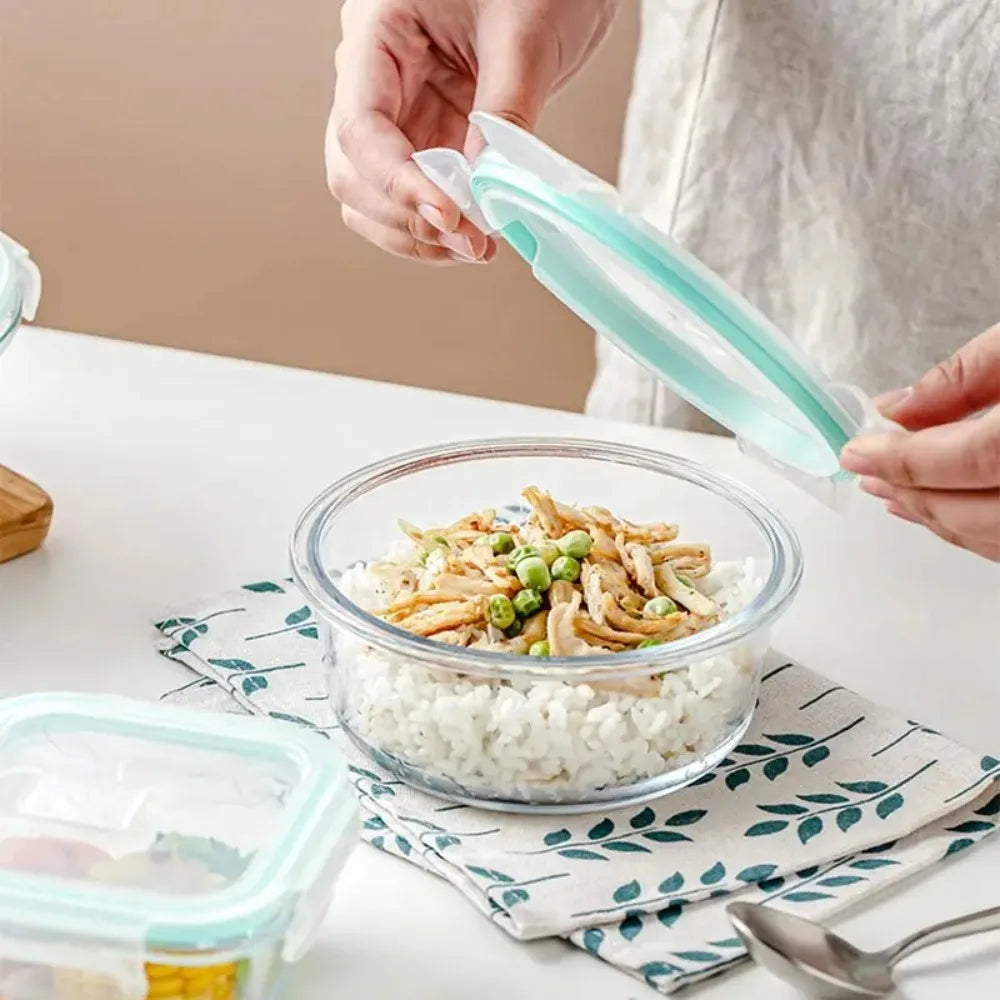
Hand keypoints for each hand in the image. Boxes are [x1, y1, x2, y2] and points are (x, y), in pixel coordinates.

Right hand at [327, 0, 617, 262]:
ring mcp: (400, 112)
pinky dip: (435, 227)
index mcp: (379, 32)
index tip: (449, 216)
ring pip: (372, 196)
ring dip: (415, 234)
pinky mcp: (429, 137)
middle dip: (404, 217)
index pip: (360, 127)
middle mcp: (375, 77)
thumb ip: (503, 114)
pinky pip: (412, 197)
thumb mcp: (526, 36)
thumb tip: (483, 191)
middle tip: (468, 241)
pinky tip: (472, 237)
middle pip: (352, 171)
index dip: (399, 183)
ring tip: (473, 247)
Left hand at [839, 324, 999, 559]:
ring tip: (890, 493)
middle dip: (910, 493)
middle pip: (971, 511)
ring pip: (989, 536)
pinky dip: (971, 529)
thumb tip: (896, 407)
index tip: (855, 453)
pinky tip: (940, 511)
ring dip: (935, 516)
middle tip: (865, 472)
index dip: (900, 460)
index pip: (964, 460)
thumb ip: (966, 375)